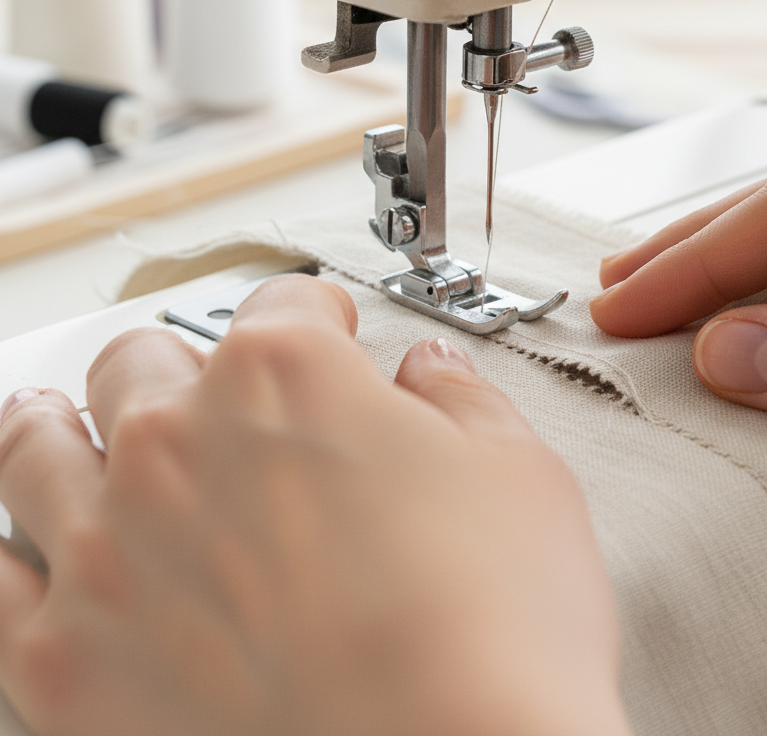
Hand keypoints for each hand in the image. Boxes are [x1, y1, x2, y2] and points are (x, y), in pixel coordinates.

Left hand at [0, 275, 630, 735]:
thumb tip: (433, 379)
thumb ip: (461, 403)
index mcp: (285, 375)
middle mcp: (180, 442)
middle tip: (210, 394)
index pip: (284, 302)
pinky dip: (12, 551)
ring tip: (58, 420)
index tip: (325, 326)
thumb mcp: (515, 475)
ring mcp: (109, 550)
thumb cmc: (493, 631)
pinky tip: (26, 540)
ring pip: (40, 447)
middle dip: (185, 366)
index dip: (315, 310)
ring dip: (60, 425)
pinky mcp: (67, 664)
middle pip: (144, 362)